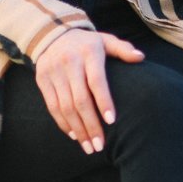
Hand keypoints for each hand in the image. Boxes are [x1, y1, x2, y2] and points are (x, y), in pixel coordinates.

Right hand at [35, 27, 143, 152]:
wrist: (52, 35)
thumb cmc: (87, 43)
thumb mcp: (105, 40)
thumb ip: (123, 49)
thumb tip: (140, 57)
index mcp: (88, 52)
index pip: (96, 81)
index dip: (104, 101)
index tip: (112, 121)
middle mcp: (69, 62)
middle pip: (79, 99)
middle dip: (90, 125)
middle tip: (100, 145)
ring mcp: (53, 72)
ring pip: (65, 107)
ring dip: (77, 129)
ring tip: (88, 146)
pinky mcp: (42, 80)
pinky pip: (52, 106)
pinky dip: (63, 123)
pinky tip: (74, 135)